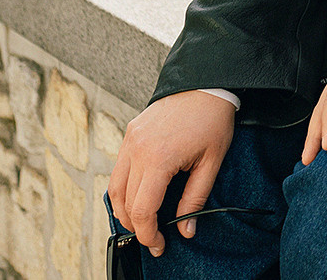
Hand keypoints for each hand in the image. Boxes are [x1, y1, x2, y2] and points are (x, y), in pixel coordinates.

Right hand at [107, 89, 236, 256]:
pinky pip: (118, 169)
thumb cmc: (212, 119)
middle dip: (135, 226)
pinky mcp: (129, 134)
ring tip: (142, 222)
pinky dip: (123, 188)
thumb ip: (195, 198)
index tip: (158, 244)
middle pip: (124, 202)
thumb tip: (185, 229)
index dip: (148, 233)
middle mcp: (137, 150)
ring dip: (124, 210)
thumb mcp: (211, 162)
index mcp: (158, 158)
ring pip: (114, 187)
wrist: (205, 82)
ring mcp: (130, 141)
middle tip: (152, 237)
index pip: (142, 209)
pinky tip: (138, 196)